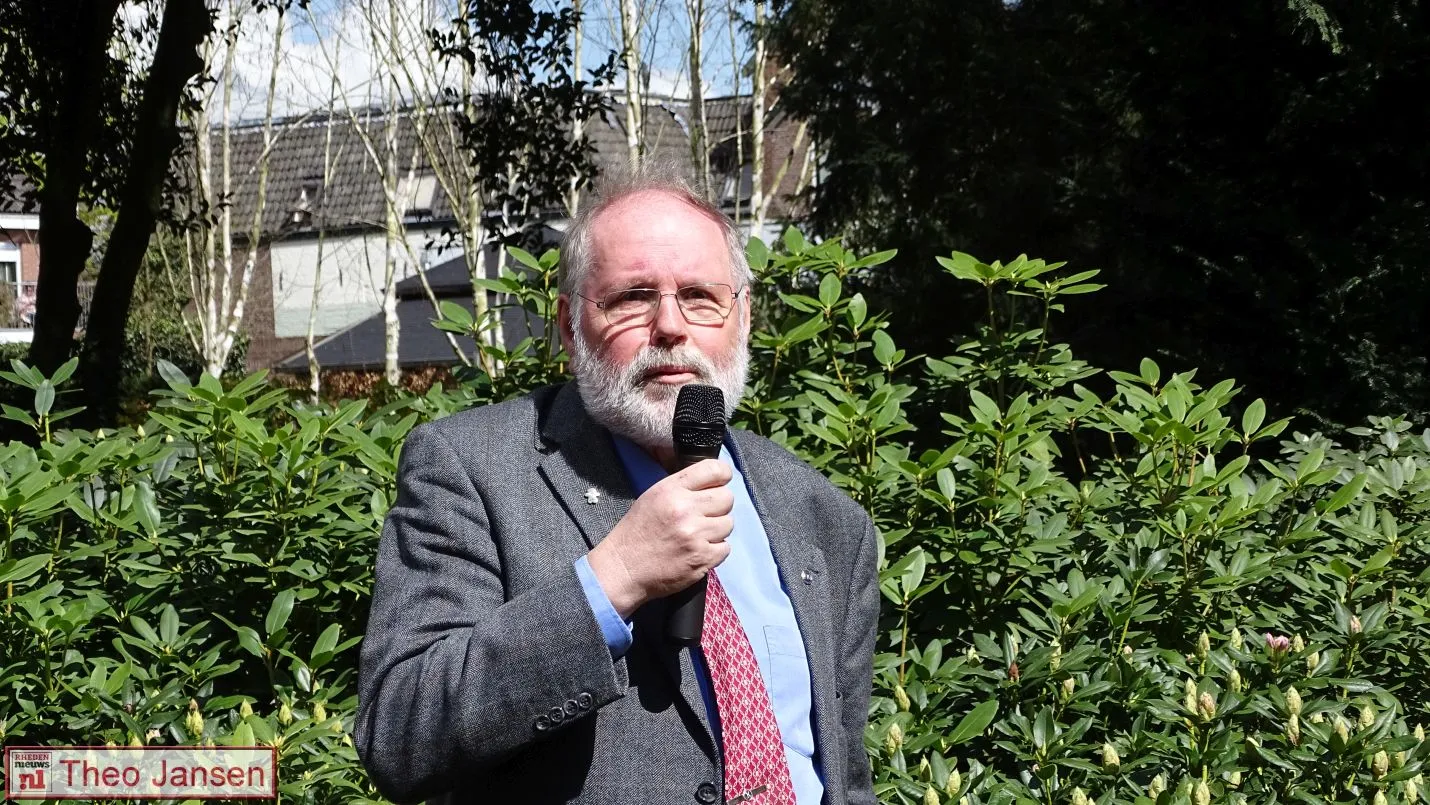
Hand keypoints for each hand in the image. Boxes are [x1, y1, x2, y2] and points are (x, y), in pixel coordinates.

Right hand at [586, 458, 733, 617]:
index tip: (720, 483)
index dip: (723, 476)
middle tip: (705, 515)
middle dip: (719, 506)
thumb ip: (682, 487)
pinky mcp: (702, 558)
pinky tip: (699, 550)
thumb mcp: (653, 497)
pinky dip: (715, 550)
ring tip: (699, 535)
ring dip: (717, 530)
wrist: (623, 569)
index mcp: (671, 490)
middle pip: (727, 498)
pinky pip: (725, 547)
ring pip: (728, 523)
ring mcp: (695, 535)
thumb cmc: (636, 532)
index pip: (715, 470)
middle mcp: (685, 509)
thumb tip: (714, 483)